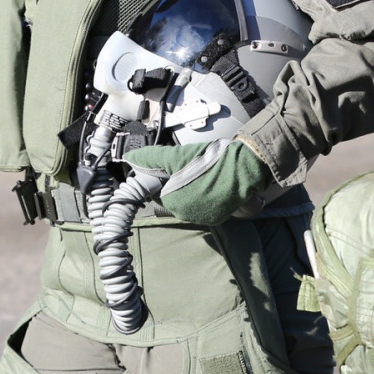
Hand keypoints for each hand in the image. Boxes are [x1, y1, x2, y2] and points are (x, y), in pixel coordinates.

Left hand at [124, 138, 273, 225]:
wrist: (242, 169)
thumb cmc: (209, 162)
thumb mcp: (176, 156)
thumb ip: (152, 158)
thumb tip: (131, 157)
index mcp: (173, 202)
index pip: (157, 192)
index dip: (162, 178)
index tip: (169, 168)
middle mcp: (186, 214)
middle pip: (173, 197)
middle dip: (176, 184)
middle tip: (187, 168)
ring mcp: (203, 217)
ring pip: (189, 201)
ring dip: (191, 189)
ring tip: (200, 174)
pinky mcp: (218, 216)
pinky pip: (204, 206)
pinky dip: (205, 196)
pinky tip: (210, 183)